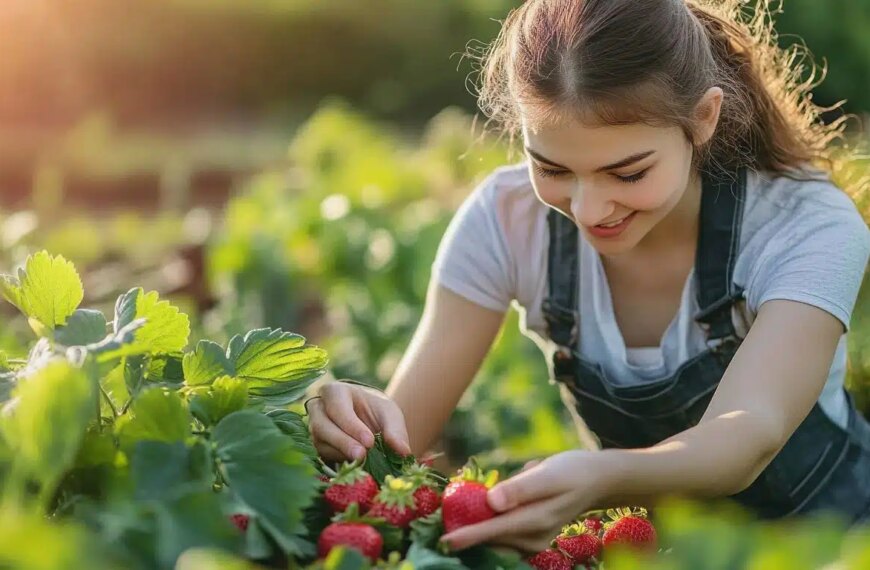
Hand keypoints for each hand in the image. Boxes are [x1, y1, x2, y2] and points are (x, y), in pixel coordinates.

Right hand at [307, 382, 411, 461]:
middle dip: (343, 442)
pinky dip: (338, 460)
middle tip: (362, 455)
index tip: (369, 441)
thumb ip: (395, 431)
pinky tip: (354, 465)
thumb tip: (403, 452)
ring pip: (320, 442)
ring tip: (361, 462)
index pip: (337, 407)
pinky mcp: (316, 446)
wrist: (365, 418)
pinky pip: (321, 455)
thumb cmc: (376, 411)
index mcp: (335, 392)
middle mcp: (318, 408)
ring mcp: (314, 428)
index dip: (351, 425)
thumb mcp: (390, 414)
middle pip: (323, 426)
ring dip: (340, 453)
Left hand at [441, 450, 610, 552]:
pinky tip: (493, 504)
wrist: (597, 480)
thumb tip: (490, 502)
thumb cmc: (571, 471)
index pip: (496, 531)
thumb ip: (520, 488)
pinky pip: (504, 532)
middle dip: (468, 529)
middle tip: (445, 514)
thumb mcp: (548, 474)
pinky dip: (491, 523)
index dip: (470, 536)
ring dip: (479, 525)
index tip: (446, 540)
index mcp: (536, 521)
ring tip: (472, 505)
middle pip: (492, 538)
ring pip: (496, 537)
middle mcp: (533, 538)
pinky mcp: (531, 537)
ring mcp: (533, 541)